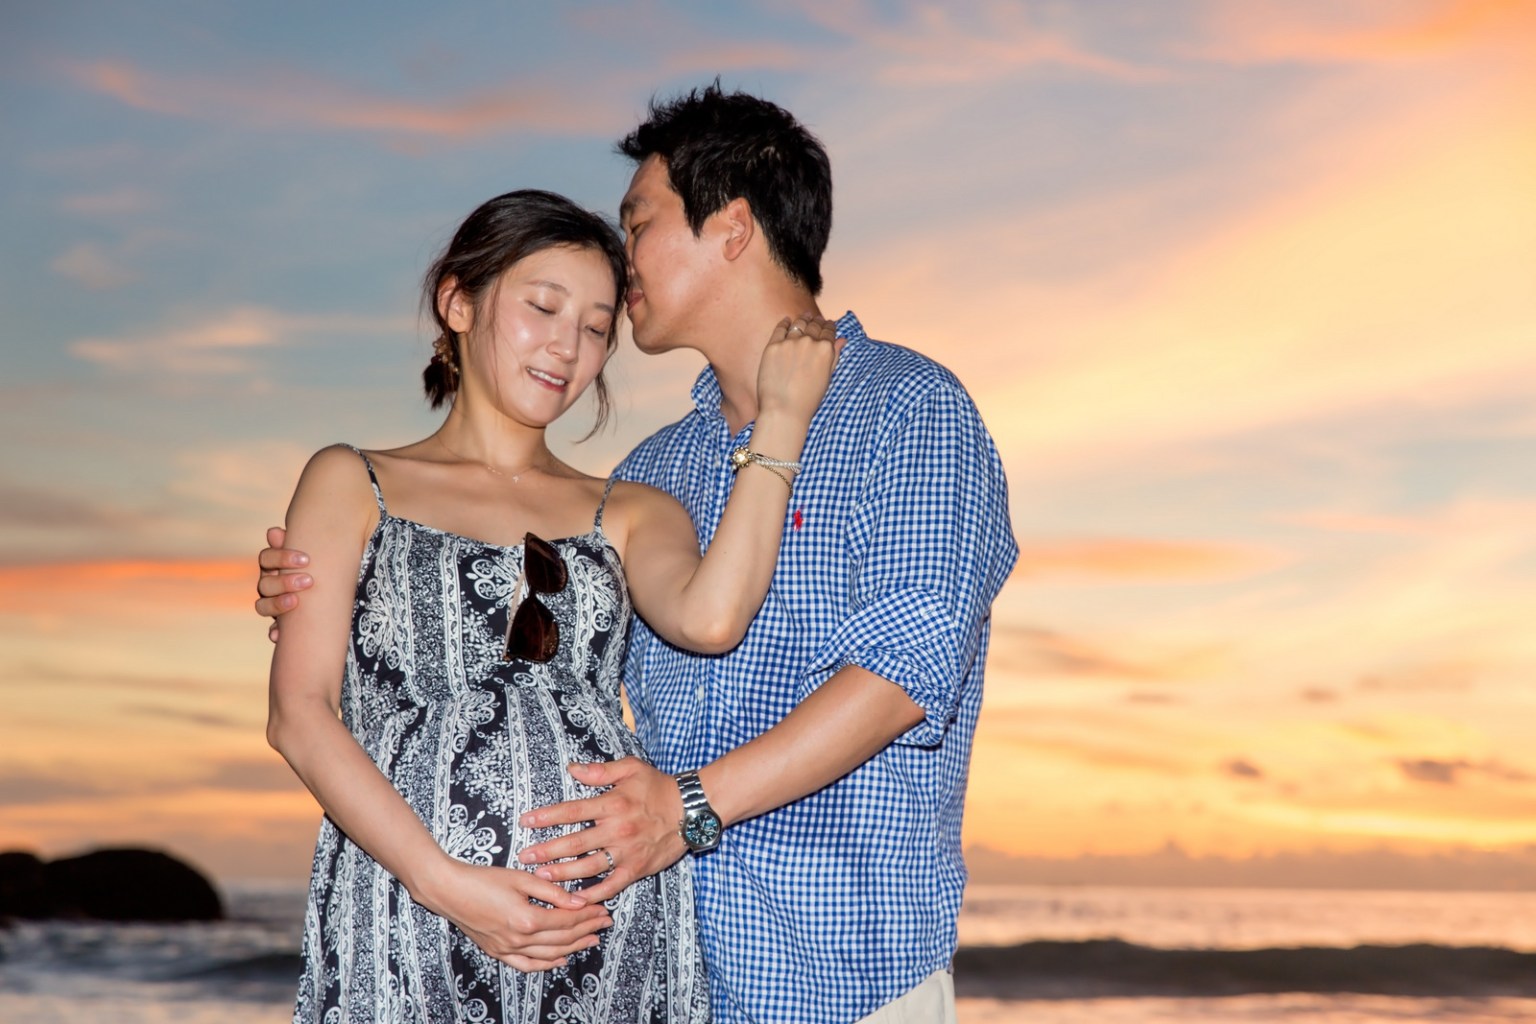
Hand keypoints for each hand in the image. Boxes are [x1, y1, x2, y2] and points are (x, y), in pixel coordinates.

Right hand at [255, 525, 313, 640]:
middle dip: (285, 581)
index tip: (306, 559)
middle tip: (308, 580)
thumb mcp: (315, 553)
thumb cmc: (322, 565)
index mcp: (274, 565)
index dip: (282, 557)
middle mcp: (269, 584)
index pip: (266, 558)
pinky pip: (272, 630)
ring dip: (277, 604)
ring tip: (295, 602)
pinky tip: (277, 634)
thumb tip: (273, 531)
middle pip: (265, 583)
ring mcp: (272, 604)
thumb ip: (301, 541)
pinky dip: (274, 632)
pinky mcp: (280, 624)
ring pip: (262, 605)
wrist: (331, 589)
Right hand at [416, 858, 613, 972]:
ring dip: (574, 947)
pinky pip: (527, 965)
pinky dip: (546, 964)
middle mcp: (519, 939)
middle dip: (587, 930)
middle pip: (563, 938)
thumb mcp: (521, 878)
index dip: (588, 915)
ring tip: (592, 940)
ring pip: (549, 954)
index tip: (603, 909)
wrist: (449, 890)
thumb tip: (579, 900)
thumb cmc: (483, 879)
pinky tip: (560, 959)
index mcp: (527, 919)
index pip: (568, 920)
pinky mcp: (498, 952)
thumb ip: (552, 891)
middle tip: (605, 922)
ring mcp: (507, 949)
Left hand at [516, 758, 686, 903]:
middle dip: (547, 851)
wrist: (691, 809)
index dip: (547, 817)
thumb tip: (572, 769)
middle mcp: (618, 829)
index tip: (526, 822)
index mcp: (613, 803)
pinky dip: (593, 894)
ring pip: (588, 867)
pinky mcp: (637, 869)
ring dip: (563, 874)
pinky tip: (575, 899)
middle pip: (575, 843)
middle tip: (525, 857)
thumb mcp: (631, 768)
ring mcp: (627, 852)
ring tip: (541, 878)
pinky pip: (611, 885)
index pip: (572, 811)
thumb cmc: (658, 787)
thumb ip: (600, 771)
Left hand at [756, 314, 840, 424]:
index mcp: (825, 350)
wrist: (784, 410)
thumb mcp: (827, 377)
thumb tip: (842, 340)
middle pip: (814, 325)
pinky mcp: (773, 346)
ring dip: (803, 319)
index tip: (828, 323)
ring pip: (798, 324)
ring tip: (804, 316)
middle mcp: (809, 342)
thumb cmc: (808, 399)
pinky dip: (784, 322)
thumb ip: (834, 356)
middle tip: (816, 318)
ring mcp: (790, 343)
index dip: (830, 326)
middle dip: (817, 321)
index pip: (829, 331)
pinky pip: (780, 328)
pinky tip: (786, 320)